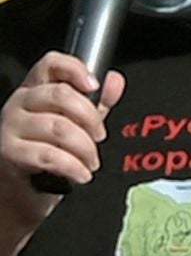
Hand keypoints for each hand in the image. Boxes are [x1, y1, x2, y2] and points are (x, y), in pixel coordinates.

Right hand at [0, 49, 108, 210]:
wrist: (21, 190)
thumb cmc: (47, 150)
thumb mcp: (76, 122)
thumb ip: (96, 101)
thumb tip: (114, 81)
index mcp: (36, 88)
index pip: (51, 64)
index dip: (75, 69)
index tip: (94, 85)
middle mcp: (19, 103)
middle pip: (61, 95)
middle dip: (90, 118)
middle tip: (100, 136)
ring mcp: (10, 127)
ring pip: (58, 127)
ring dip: (84, 147)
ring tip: (92, 161)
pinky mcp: (9, 153)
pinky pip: (48, 155)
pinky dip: (72, 166)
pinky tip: (82, 174)